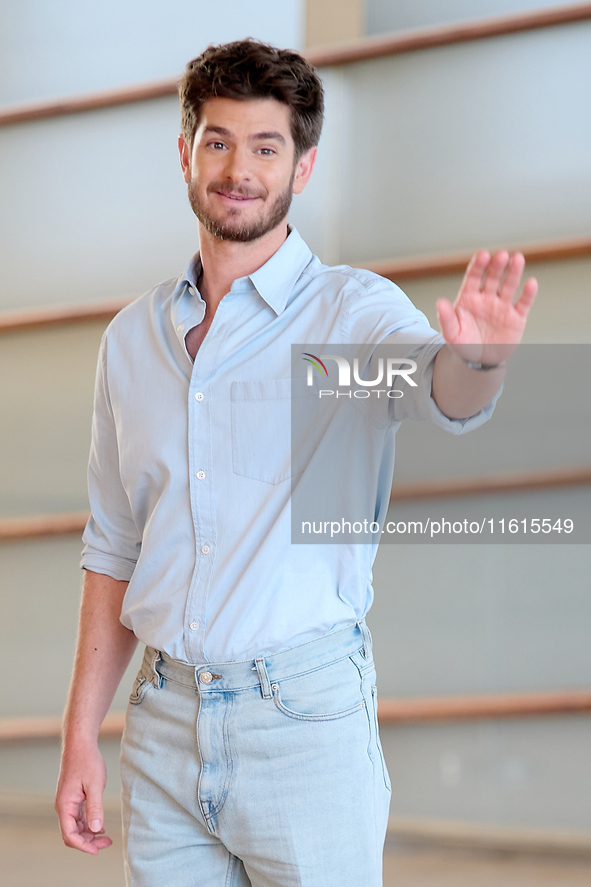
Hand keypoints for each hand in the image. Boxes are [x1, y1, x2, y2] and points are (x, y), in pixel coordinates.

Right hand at [55, 743, 111, 854]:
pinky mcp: (73, 797)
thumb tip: (96, 829)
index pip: (69, 834)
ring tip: (106, 837)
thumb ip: (95, 807)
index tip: (97, 850)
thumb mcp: (95, 785)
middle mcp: (63, 806)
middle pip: (72, 833)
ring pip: (75, 826)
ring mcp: (68, 802)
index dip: (83, 845)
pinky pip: (78, 817)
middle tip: (106, 843)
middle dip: (87, 842)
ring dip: (89, 834)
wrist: (80, 743)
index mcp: (65, 805)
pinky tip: (100, 825)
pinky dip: (88, 823)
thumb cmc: (87, 760)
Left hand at [436, 250, 537, 365]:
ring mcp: (502, 306)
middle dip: (497, 266)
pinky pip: (523, 303)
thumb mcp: (451, 334)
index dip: (478, 266)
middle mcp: (487, 298)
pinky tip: (531, 283)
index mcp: (469, 298)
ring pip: (509, 285)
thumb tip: (440, 302)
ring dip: (514, 272)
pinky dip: (528, 294)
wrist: (480, 361)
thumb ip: (446, 319)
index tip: (483, 255)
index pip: (473, 278)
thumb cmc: (464, 344)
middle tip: (501, 255)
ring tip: (517, 259)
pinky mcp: (516, 317)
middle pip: (492, 278)